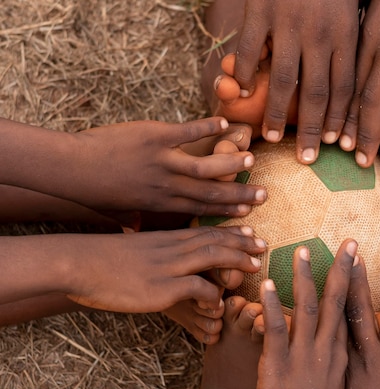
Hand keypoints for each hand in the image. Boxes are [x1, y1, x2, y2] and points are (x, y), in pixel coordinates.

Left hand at [0, 117, 265, 217]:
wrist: (74, 169)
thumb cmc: (94, 192)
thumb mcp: (116, 213)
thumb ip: (132, 222)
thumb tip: (135, 233)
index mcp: (162, 203)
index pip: (201, 208)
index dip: (227, 210)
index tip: (247, 212)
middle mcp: (168, 184)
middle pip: (211, 192)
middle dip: (239, 193)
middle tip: (263, 194)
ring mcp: (164, 160)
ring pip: (205, 166)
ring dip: (229, 164)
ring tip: (251, 159)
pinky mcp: (155, 136)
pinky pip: (187, 131)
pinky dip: (206, 126)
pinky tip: (224, 123)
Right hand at [59, 226, 265, 311]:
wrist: (79, 263)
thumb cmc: (105, 259)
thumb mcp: (138, 248)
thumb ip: (158, 251)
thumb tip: (169, 259)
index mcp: (168, 238)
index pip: (207, 230)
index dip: (232, 232)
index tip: (251, 232)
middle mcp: (173, 247)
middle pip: (217, 240)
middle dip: (243, 242)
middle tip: (263, 246)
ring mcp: (169, 266)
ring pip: (214, 257)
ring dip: (238, 261)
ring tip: (256, 267)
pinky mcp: (163, 287)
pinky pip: (199, 289)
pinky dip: (214, 296)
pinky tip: (219, 306)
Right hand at [234, 0, 359, 162]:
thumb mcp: (353, 11)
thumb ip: (350, 46)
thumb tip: (354, 87)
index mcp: (345, 36)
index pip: (346, 89)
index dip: (342, 121)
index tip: (339, 147)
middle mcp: (319, 35)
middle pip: (317, 93)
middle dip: (313, 130)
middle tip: (309, 159)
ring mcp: (287, 23)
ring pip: (282, 79)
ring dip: (277, 113)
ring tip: (271, 137)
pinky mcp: (260, 11)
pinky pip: (251, 49)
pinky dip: (246, 72)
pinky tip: (243, 93)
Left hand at [255, 240, 356, 388]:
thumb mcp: (341, 388)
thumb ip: (339, 358)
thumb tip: (341, 338)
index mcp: (345, 355)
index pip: (353, 310)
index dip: (356, 282)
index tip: (358, 258)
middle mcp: (329, 351)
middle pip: (338, 303)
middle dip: (344, 270)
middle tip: (350, 241)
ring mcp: (304, 357)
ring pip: (307, 308)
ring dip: (305, 277)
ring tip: (302, 249)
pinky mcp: (278, 366)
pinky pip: (275, 329)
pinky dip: (271, 304)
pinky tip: (265, 282)